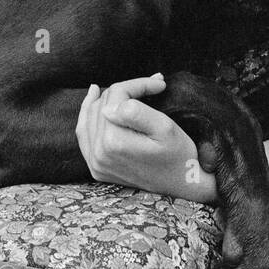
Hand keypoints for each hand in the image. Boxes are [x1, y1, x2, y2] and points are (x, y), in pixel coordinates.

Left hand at [76, 74, 217, 201]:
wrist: (182, 184)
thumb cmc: (178, 155)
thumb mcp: (164, 128)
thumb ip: (136, 112)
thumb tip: (110, 105)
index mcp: (114, 141)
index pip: (117, 95)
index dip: (138, 84)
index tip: (159, 84)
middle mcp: (99, 154)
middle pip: (102, 104)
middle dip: (124, 91)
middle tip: (148, 87)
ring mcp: (96, 163)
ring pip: (90, 116)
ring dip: (105, 100)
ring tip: (121, 90)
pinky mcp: (97, 168)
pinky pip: (85, 135)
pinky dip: (89, 118)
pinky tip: (95, 103)